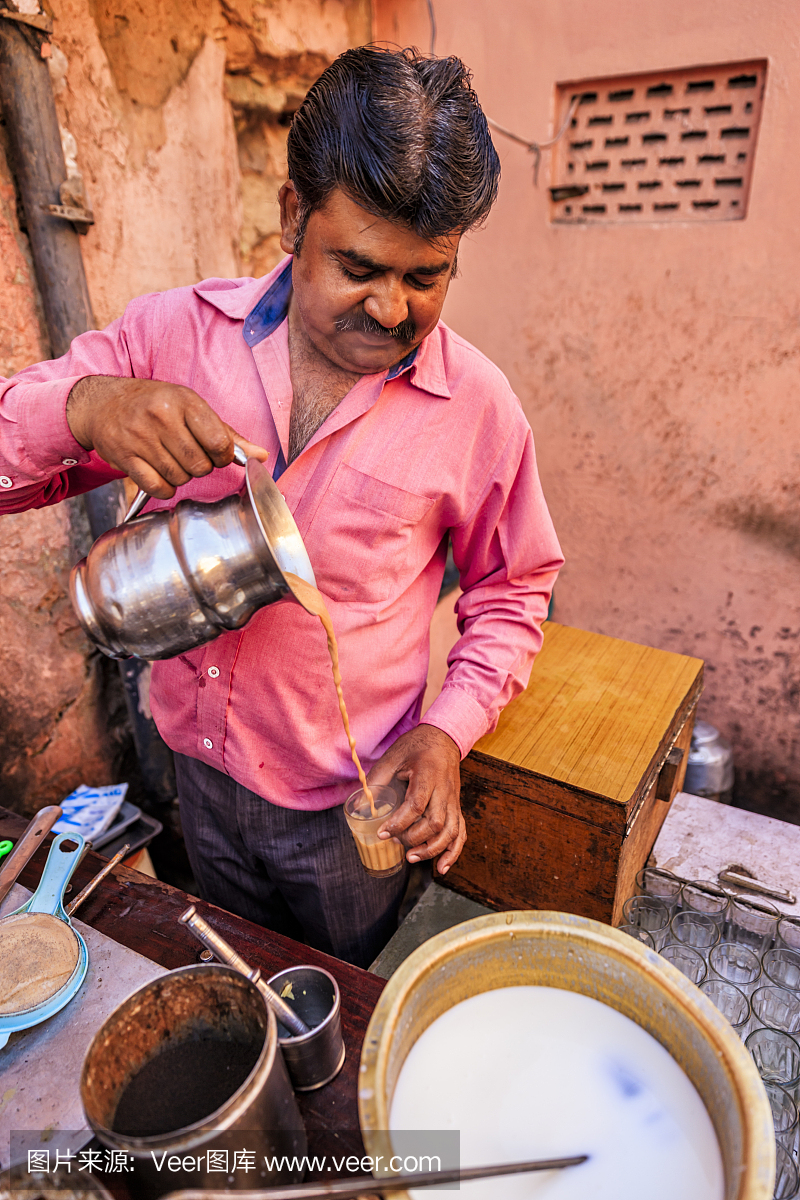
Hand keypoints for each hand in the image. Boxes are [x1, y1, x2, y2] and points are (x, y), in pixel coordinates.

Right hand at [66, 376, 268, 497]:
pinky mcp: (124, 456)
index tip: (214, 453)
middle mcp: (161, 416)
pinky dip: (163, 487)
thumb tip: (262, 456)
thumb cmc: (155, 405)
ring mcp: (140, 437)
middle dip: (200, 467)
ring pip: (179, 478)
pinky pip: (157, 487)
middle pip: (200, 465)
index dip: (222, 456)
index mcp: (184, 401)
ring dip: (180, 476)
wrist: (103, 403)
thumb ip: (227, 434)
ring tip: (171, 459)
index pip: (219, 442)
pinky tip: (159, 473)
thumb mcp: (191, 408)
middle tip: (188, 455)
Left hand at [366, 724, 465, 874]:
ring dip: (432, 850)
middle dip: (414, 839)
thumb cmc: (417, 746)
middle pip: (435, 822)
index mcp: (428, 775)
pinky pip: (461, 833)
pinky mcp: (456, 807)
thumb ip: (377, 779)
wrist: (444, 738)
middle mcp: (444, 790)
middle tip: (395, 843)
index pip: (416, 805)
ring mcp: (453, 800)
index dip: (399, 823)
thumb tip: (359, 806)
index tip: (382, 832)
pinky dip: (453, 852)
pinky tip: (441, 868)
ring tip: (412, 858)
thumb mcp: (393, 756)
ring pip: (451, 831)